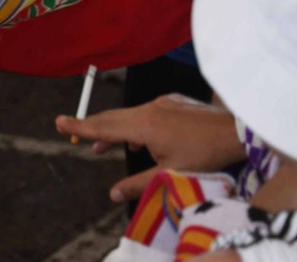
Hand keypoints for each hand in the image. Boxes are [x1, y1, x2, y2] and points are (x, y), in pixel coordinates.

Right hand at [55, 94, 243, 202]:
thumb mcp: (170, 174)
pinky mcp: (174, 102)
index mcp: (144, 125)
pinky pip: (147, 112)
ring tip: (105, 147)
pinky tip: (140, 140)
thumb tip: (112, 194)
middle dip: (93, 128)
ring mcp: (163, 102)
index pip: (104, 126)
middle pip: (113, 118)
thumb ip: (139, 183)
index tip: (59, 122)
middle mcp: (150, 108)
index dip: (80, 126)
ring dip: (116, 130)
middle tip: (74, 134)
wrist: (237, 131)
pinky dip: (135, 125)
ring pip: (130, 116)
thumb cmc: (205, 155)